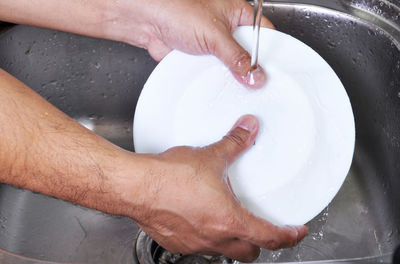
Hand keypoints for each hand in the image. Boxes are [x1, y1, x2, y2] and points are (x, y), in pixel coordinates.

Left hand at [114, 0, 272, 87]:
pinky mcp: (201, 57)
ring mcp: (214, 44)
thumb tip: (255, 75)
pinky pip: (215, 72)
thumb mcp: (215, 34)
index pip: (264, 35)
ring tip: (240, 90)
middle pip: (248, 53)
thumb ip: (236, 57)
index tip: (274, 73)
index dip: (271, 54)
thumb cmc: (176, 9)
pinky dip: (216, 80)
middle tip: (256, 86)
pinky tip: (221, 88)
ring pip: (231, 65)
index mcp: (239, 14)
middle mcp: (228, 29)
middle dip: (250, 69)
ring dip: (232, 76)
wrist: (146, 20)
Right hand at [118, 115, 307, 261]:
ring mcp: (194, 244)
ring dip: (232, 240)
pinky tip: (199, 218)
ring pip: (224, 252)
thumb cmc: (169, 178)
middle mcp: (214, 238)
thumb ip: (234, 143)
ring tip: (229, 220)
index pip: (271, 238)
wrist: (136, 187)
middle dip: (260, 243)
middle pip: (250, 253)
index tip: (297, 231)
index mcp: (229, 220)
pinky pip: (199, 247)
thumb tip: (249, 129)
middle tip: (262, 228)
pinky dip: (207, 237)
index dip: (290, 237)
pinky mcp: (176, 242)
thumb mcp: (211, 157)